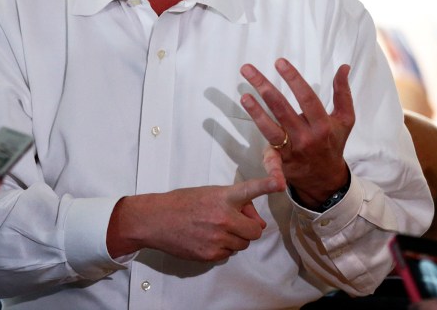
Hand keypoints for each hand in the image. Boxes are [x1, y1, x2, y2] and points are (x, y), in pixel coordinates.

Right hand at [106, 176, 283, 260]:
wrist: (155, 220)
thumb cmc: (182, 203)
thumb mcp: (208, 193)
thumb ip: (234, 203)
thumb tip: (255, 221)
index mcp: (223, 197)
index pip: (249, 190)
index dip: (267, 185)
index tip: (280, 182)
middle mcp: (223, 218)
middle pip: (254, 230)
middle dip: (248, 227)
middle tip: (235, 221)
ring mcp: (218, 238)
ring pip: (242, 244)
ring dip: (235, 238)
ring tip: (215, 229)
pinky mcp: (211, 254)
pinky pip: (228, 253)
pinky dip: (222, 248)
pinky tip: (206, 238)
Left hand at [239, 59, 353, 207]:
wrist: (327, 178)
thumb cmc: (333, 142)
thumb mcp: (344, 119)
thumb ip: (343, 93)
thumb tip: (344, 67)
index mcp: (322, 124)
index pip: (307, 98)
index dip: (293, 79)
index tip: (279, 62)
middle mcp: (306, 137)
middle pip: (282, 109)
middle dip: (264, 87)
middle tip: (247, 69)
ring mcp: (292, 151)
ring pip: (271, 130)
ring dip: (256, 112)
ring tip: (244, 95)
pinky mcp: (281, 163)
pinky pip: (271, 161)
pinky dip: (266, 162)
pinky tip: (255, 148)